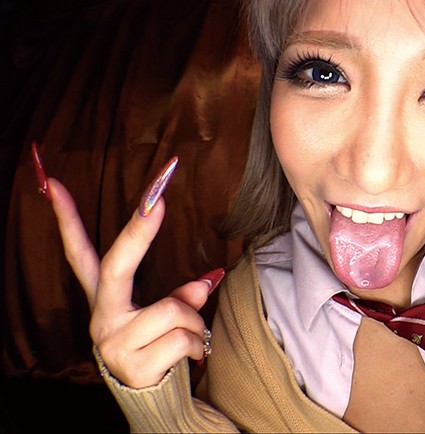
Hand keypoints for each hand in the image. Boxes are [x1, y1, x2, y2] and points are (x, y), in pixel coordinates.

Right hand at [35, 150, 222, 387]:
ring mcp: (113, 341)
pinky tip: (191, 357)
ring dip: (196, 322)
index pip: (81, 255)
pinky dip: (199, 344)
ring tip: (191, 339)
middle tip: (157, 199)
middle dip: (139, 230)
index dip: (67, 221)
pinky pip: (184, 336)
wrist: (153, 402)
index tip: (54, 184)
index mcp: (107, 299)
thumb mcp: (166, 318)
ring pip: (174, 309)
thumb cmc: (158, 349)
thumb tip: (207, 281)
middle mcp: (102, 317)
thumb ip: (180, 296)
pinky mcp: (132, 364)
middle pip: (118, 266)